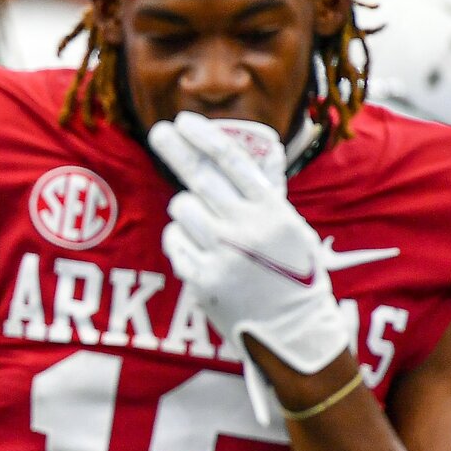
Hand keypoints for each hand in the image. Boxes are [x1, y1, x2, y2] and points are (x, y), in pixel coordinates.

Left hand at [148, 112, 351, 379]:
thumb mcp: (291, 227)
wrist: (293, 331)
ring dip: (188, 212)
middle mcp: (245, 228)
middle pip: (197, 176)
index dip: (203, 136)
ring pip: (181, 209)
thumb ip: (268, 192)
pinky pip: (173, 242)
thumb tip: (263, 147)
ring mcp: (221, 255)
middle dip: (174, 149)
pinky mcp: (201, 280)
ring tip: (209, 229)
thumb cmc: (292, 274)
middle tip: (158, 132)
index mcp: (272, 211)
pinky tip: (202, 252)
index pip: (230, 160)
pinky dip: (182, 242)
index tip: (183, 120)